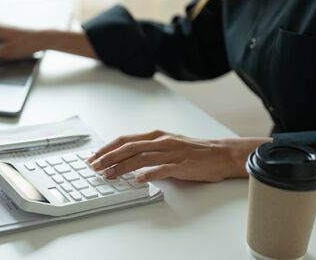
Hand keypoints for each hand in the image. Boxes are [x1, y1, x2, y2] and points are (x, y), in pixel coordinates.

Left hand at [87, 130, 269, 182]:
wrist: (222, 154)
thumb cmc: (194, 151)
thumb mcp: (168, 145)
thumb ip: (149, 150)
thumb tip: (127, 159)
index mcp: (156, 136)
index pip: (126, 140)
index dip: (108, 148)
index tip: (94, 156)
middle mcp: (161, 142)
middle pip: (129, 147)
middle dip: (109, 157)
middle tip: (95, 166)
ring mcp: (172, 153)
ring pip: (141, 158)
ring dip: (122, 166)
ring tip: (109, 174)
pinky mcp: (182, 165)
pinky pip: (163, 169)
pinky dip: (149, 174)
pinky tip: (138, 179)